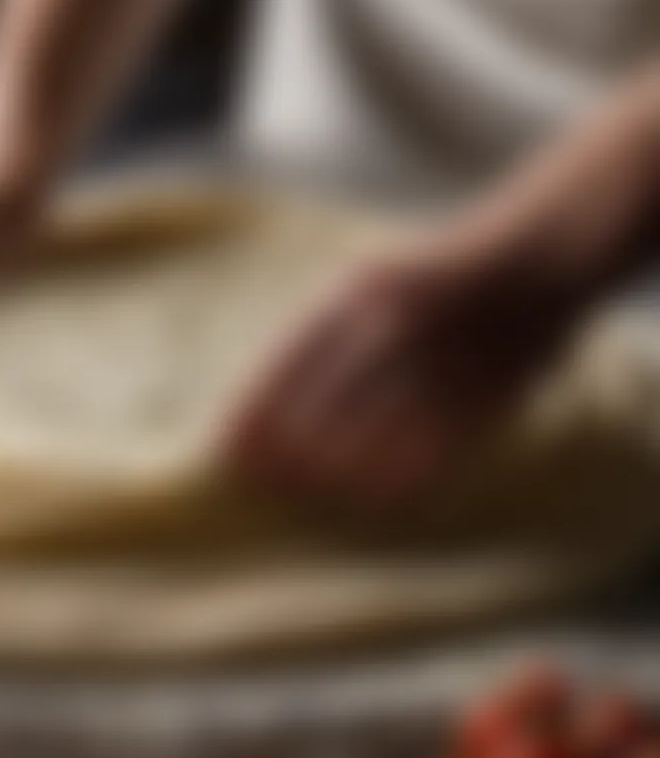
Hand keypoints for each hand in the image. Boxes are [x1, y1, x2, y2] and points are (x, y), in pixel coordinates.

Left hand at [225, 236, 576, 503]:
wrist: (533, 262)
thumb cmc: (427, 280)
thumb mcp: (365, 287)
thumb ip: (319, 339)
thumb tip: (261, 405)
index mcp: (357, 292)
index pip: (289, 362)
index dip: (253, 412)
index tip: (225, 449)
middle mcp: (394, 324)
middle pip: (323, 405)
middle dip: (285, 450)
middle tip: (257, 481)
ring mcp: (440, 359)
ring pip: (371, 435)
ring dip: (330, 471)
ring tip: (301, 490)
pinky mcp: (483, 394)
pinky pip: (428, 451)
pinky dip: (390, 479)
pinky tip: (365, 495)